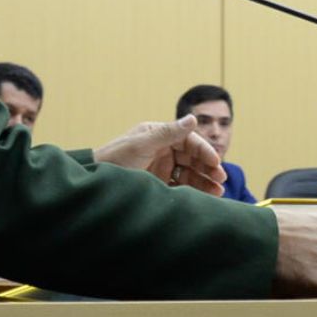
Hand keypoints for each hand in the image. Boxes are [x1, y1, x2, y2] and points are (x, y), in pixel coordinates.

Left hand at [95, 118, 224, 193]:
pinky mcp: (158, 184)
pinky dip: (193, 192)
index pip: (189, 141)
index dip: (204, 151)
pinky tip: (204, 198)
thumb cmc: (115, 159)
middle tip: (221, 180)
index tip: (216, 163)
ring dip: (204, 181)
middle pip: (193, 158)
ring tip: (219, 192)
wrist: (95, 182)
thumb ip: (169, 132)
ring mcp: (161, 167)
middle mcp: (163, 150)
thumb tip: (193, 118)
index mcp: (159, 135)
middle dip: (208, 168)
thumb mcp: (142, 144)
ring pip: (189, 173)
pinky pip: (181, 187)